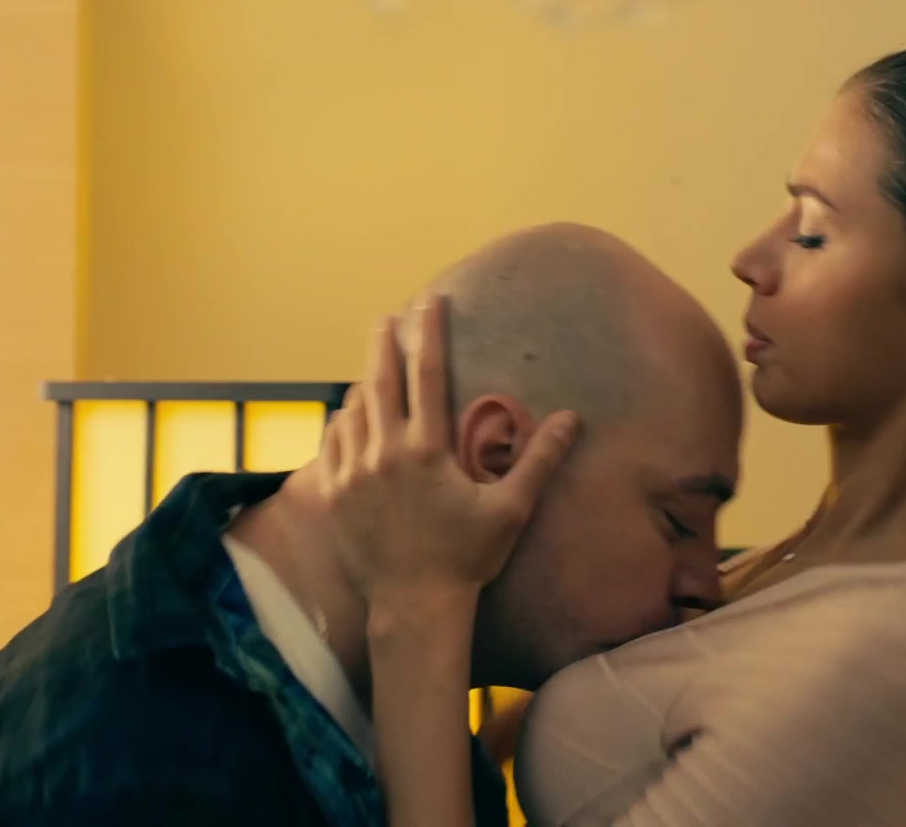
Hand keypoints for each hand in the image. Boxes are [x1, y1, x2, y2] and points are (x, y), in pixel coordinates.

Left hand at [315, 295, 579, 605]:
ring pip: (353, 407)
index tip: (430, 301)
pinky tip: (352, 413)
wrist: (412, 605)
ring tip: (373, 365)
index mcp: (426, 450)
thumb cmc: (467, 558)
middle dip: (384, 342)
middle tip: (388, 316)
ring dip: (365, 380)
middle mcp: (384, 452)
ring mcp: (353, 472)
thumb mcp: (510, 509)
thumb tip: (571, 418)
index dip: (430, 333)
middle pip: (380, 379)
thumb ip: (540, 460)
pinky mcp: (334, 492)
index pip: (428, 375)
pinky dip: (344, 419)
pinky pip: (334, 440)